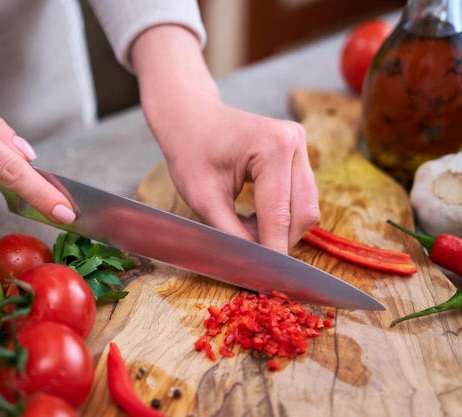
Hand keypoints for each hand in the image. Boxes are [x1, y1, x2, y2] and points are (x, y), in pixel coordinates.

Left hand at [131, 25, 318, 252]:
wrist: (191, 118)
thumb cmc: (190, 151)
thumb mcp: (203, 199)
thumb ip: (230, 234)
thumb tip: (254, 266)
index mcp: (272, 147)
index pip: (279, 215)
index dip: (271, 251)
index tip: (264, 283)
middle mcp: (295, 141)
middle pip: (302, 213)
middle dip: (278, 241)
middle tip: (247, 256)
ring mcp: (301, 144)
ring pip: (306, 207)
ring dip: (280, 229)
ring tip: (244, 231)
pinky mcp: (299, 152)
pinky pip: (301, 196)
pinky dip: (281, 215)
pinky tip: (253, 217)